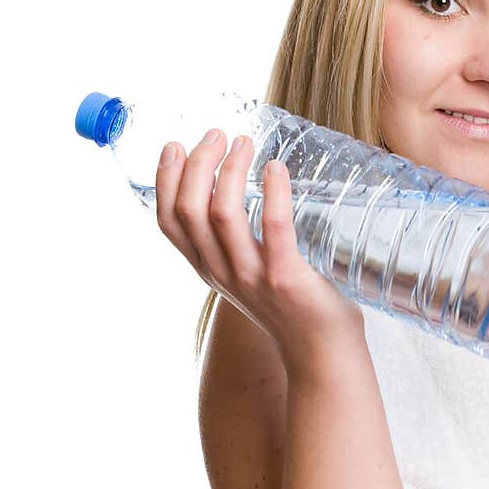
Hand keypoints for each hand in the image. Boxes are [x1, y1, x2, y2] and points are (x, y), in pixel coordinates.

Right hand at [154, 129, 365, 375]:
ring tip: (245, 143)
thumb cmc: (293, 306)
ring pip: (223, 214)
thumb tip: (243, 188)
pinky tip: (276, 169)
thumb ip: (237, 242)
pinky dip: (274, 193)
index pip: (168, 222)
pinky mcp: (287, 279)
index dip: (165, 179)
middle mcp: (222, 273)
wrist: (322, 353)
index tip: (176, 145)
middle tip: (220, 135)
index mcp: (208, 270)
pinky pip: (274, 228)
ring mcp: (252, 277)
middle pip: (190, 210)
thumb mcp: (249, 274)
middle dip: (198, 163)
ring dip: (231, 170)